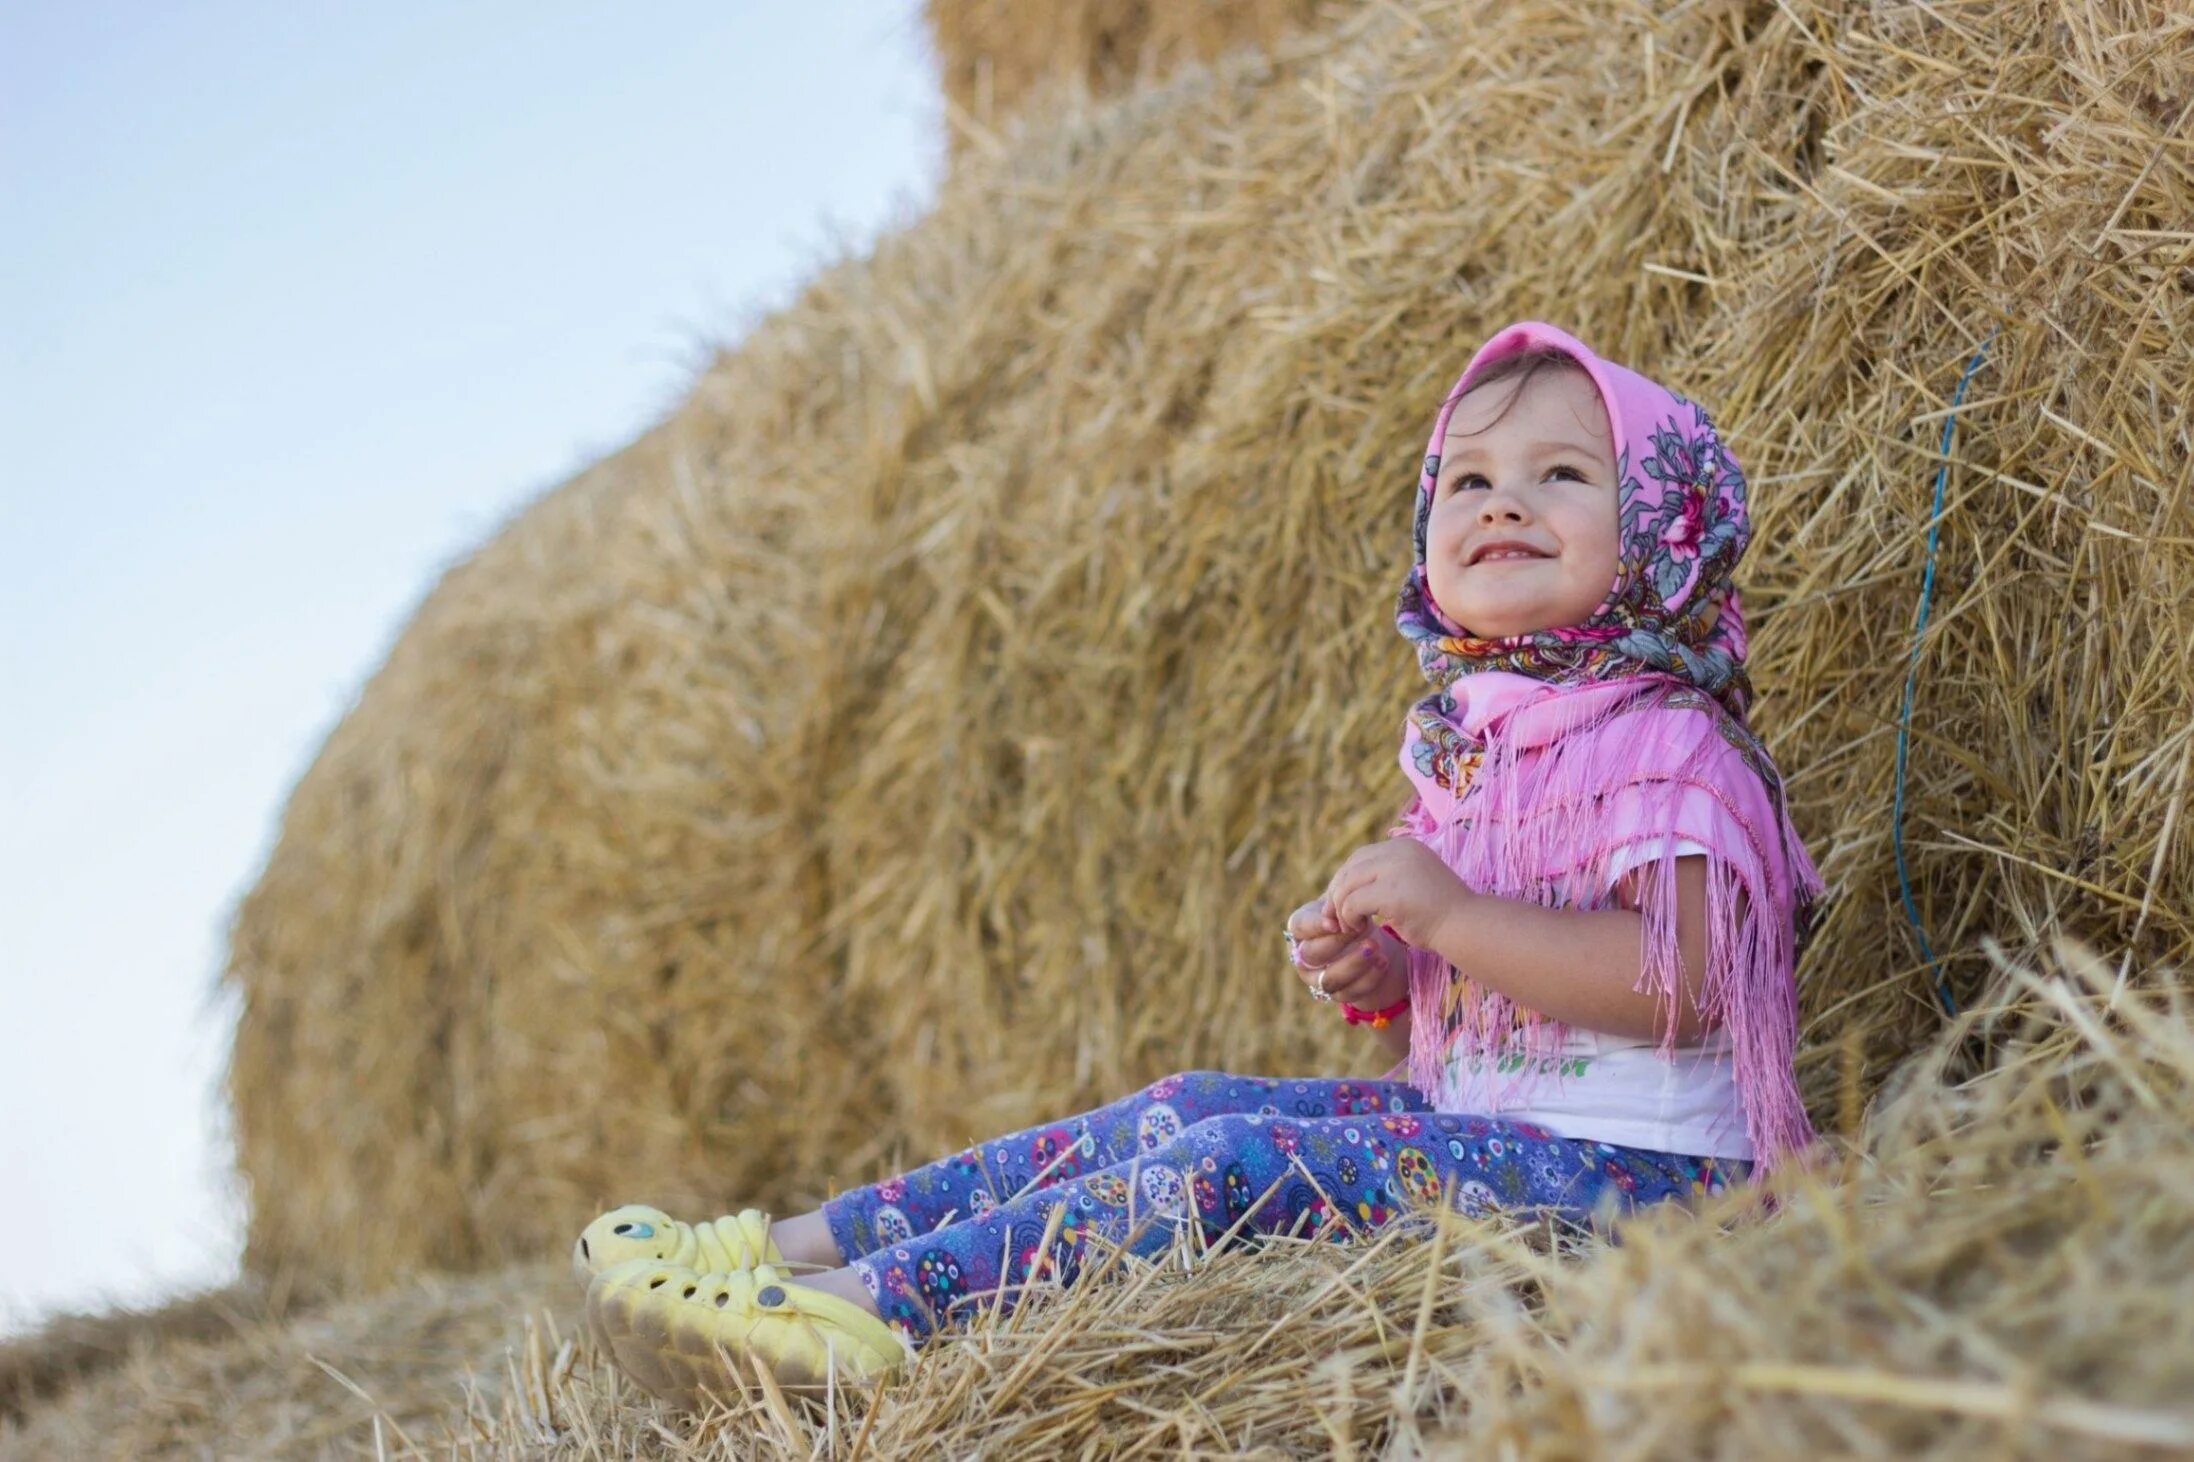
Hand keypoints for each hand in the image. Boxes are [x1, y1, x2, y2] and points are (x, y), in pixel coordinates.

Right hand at [1284, 899, 1406, 1007]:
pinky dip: (1368, 978)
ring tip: (1376, 948)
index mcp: (1301, 927)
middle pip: (1311, 954)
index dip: (1315, 926)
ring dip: (1353, 964)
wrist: (1375, 943)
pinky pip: (1350, 993)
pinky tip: (1383, 962)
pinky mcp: (1338, 995)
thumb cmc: (1356, 916)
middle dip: (1337, 943)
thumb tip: (1340, 904)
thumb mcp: (1349, 902)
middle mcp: (1303, 955)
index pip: (1299, 926)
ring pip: (1329, 979)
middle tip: (1362, 931)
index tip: (1336, 923)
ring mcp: (1318, 978)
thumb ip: (1342, 900)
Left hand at [1321, 839, 1473, 953]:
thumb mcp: (1412, 884)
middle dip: (1336, 894)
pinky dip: (1348, 918)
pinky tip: (1358, 929)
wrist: (1466, 926)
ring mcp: (1395, 869)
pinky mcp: (1390, 891)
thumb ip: (1386, 879)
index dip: (1345, 880)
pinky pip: (1352, 903)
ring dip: (1340, 908)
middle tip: (1332, 918)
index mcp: (1405, 846)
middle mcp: (1398, 851)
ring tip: (1347, 927)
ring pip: (1347, 885)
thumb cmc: (1441, 913)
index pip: (1360, 858)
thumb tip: (1351, 887)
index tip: (1339, 903)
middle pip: (1350, 868)